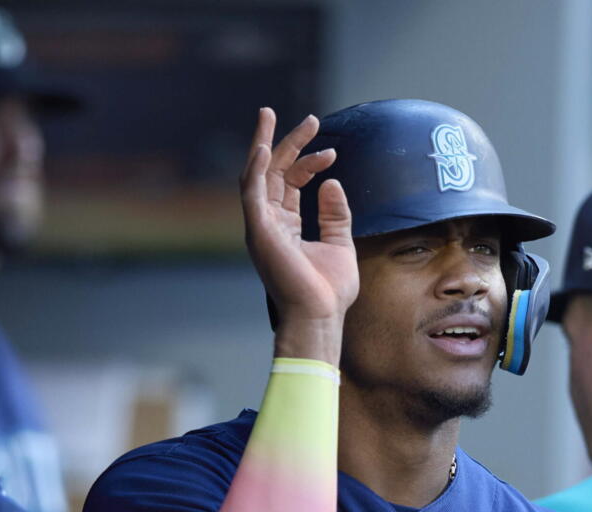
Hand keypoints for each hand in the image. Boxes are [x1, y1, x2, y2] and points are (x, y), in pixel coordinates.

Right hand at [240, 108, 358, 334]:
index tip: (332, 153)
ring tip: (270, 115)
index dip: (309, 163)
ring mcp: (261, 226)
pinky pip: (252, 193)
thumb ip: (334, 214)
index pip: (290, 183)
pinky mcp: (259, 232)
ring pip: (258, 175)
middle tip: (308, 119)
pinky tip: (267, 147)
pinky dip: (257, 169)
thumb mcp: (339, 244)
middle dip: (287, 143)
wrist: (320, 316)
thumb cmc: (328, 291)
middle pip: (273, 173)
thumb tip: (331, 182)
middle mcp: (268, 223)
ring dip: (265, 144)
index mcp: (285, 226)